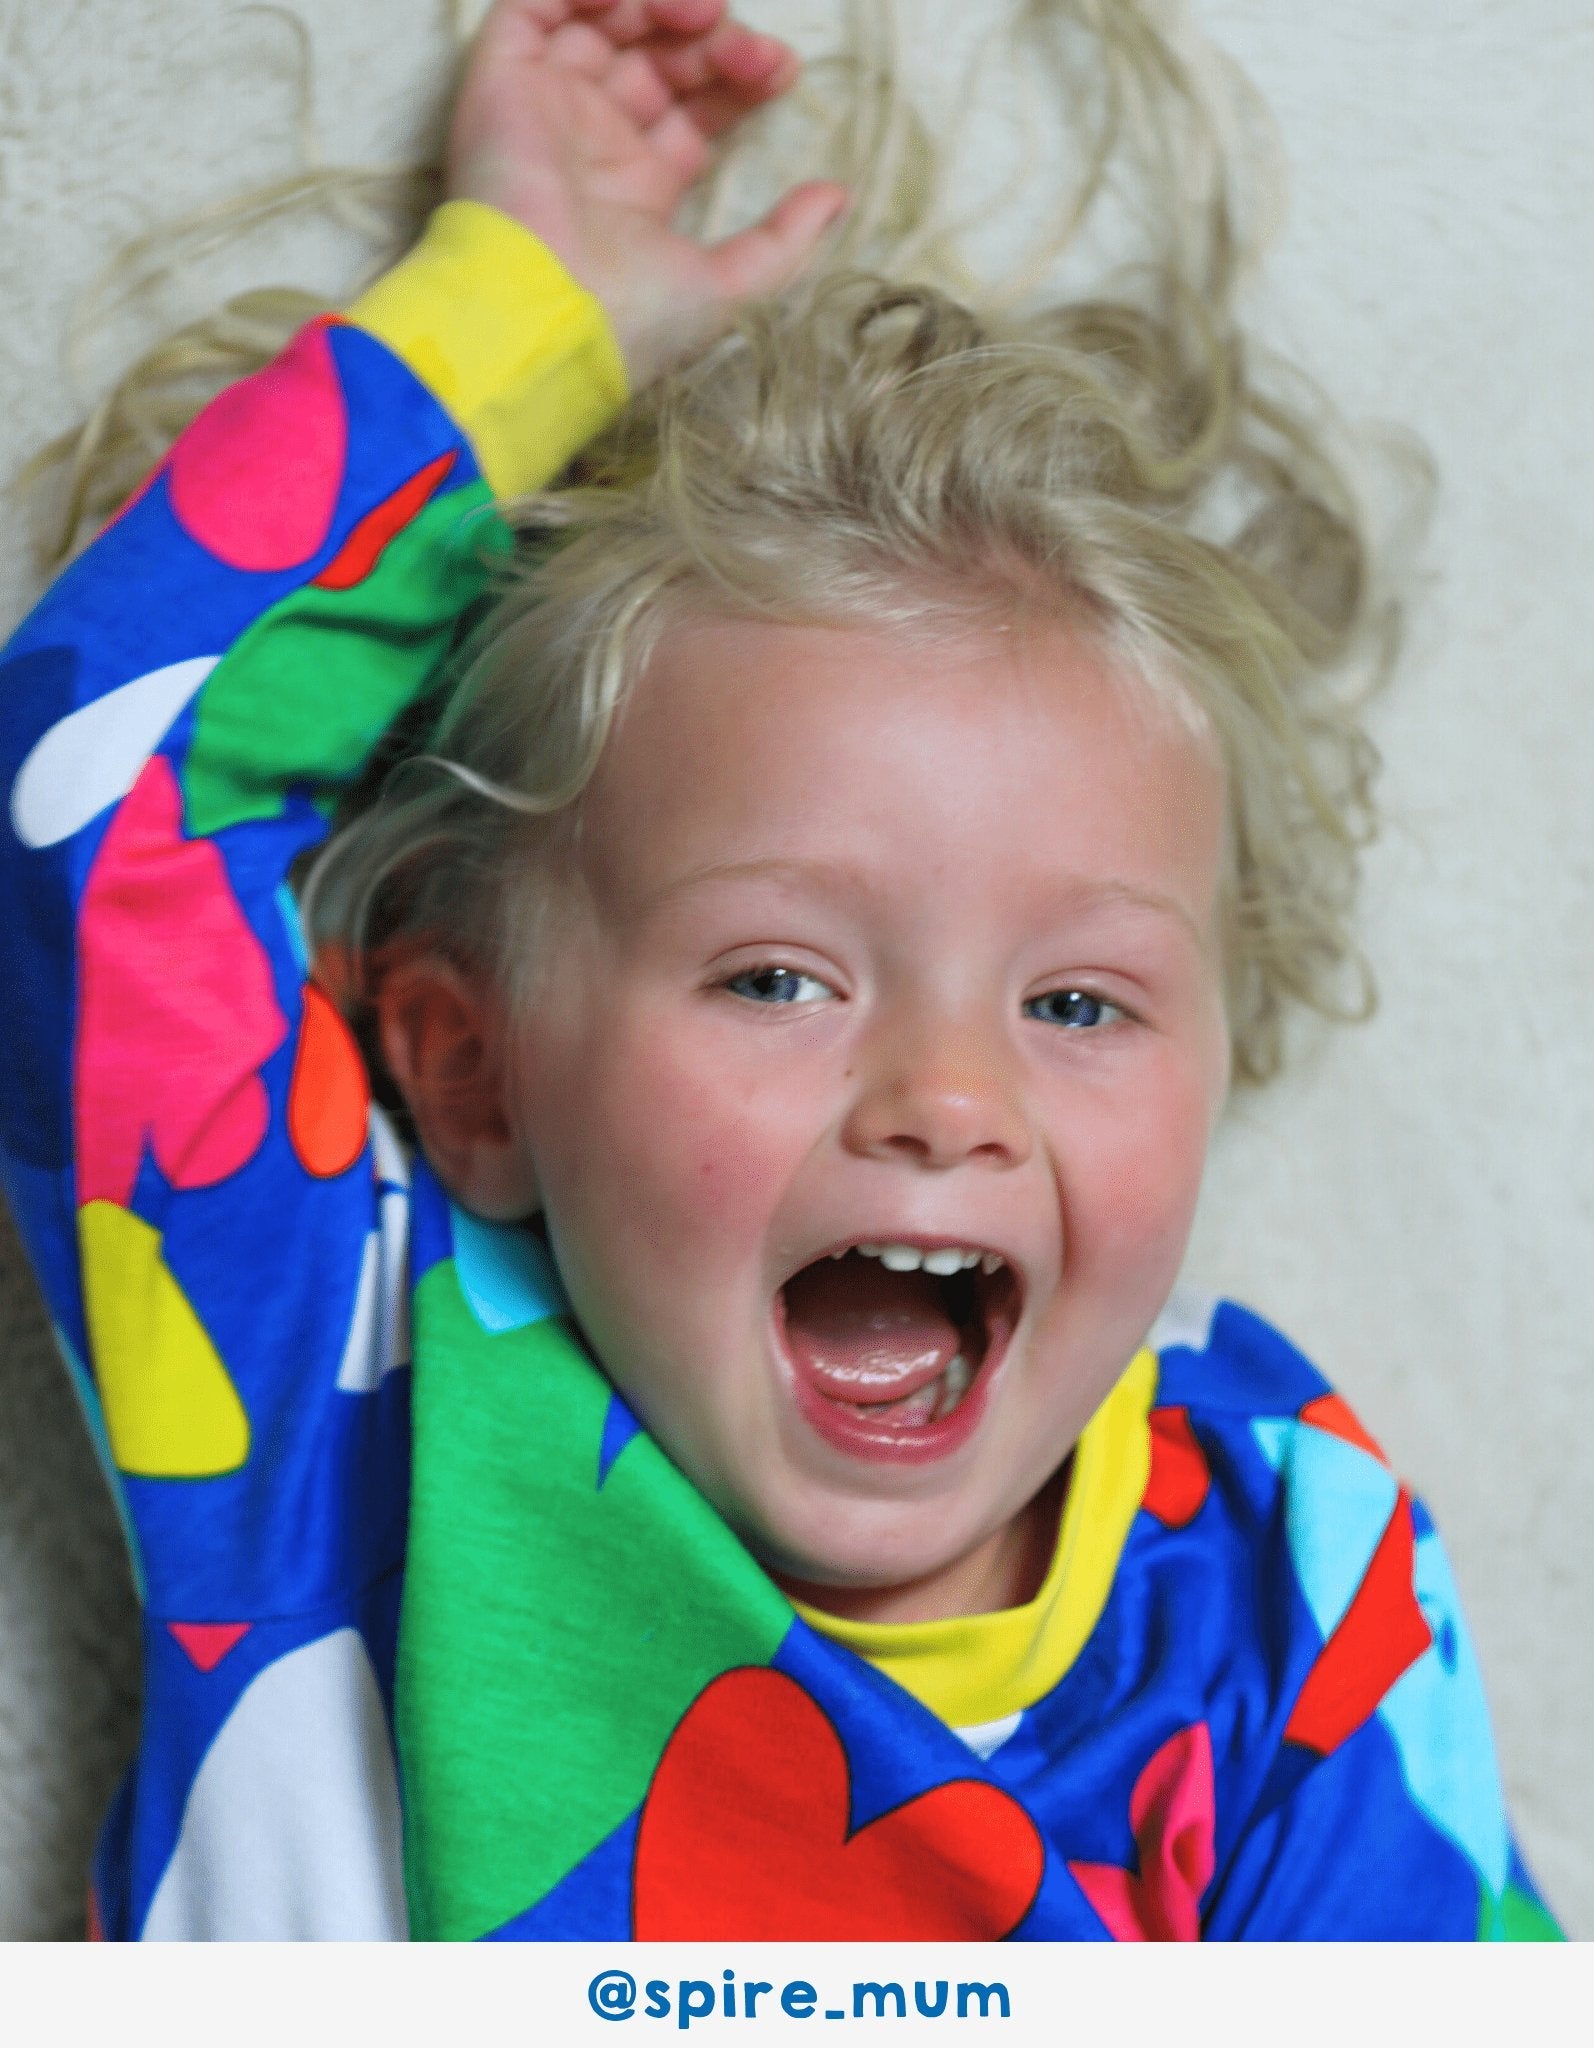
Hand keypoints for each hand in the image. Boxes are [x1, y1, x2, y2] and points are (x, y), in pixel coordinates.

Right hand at [446, 0, 846, 385]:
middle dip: (715, 42)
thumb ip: (784, 241)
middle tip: (753, 55)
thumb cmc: (629, 318)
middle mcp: (592, 141)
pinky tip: (643, 0)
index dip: (737, 79)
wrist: (545, 318)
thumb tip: (837, 197)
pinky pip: (536, 4)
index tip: (781, 73)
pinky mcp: (503, 79)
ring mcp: (548, 106)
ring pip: (605, 19)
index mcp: (638, 189)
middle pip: (659, 57)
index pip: (693, 107)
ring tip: (705, 16)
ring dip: (661, 3)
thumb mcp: (728, 288)